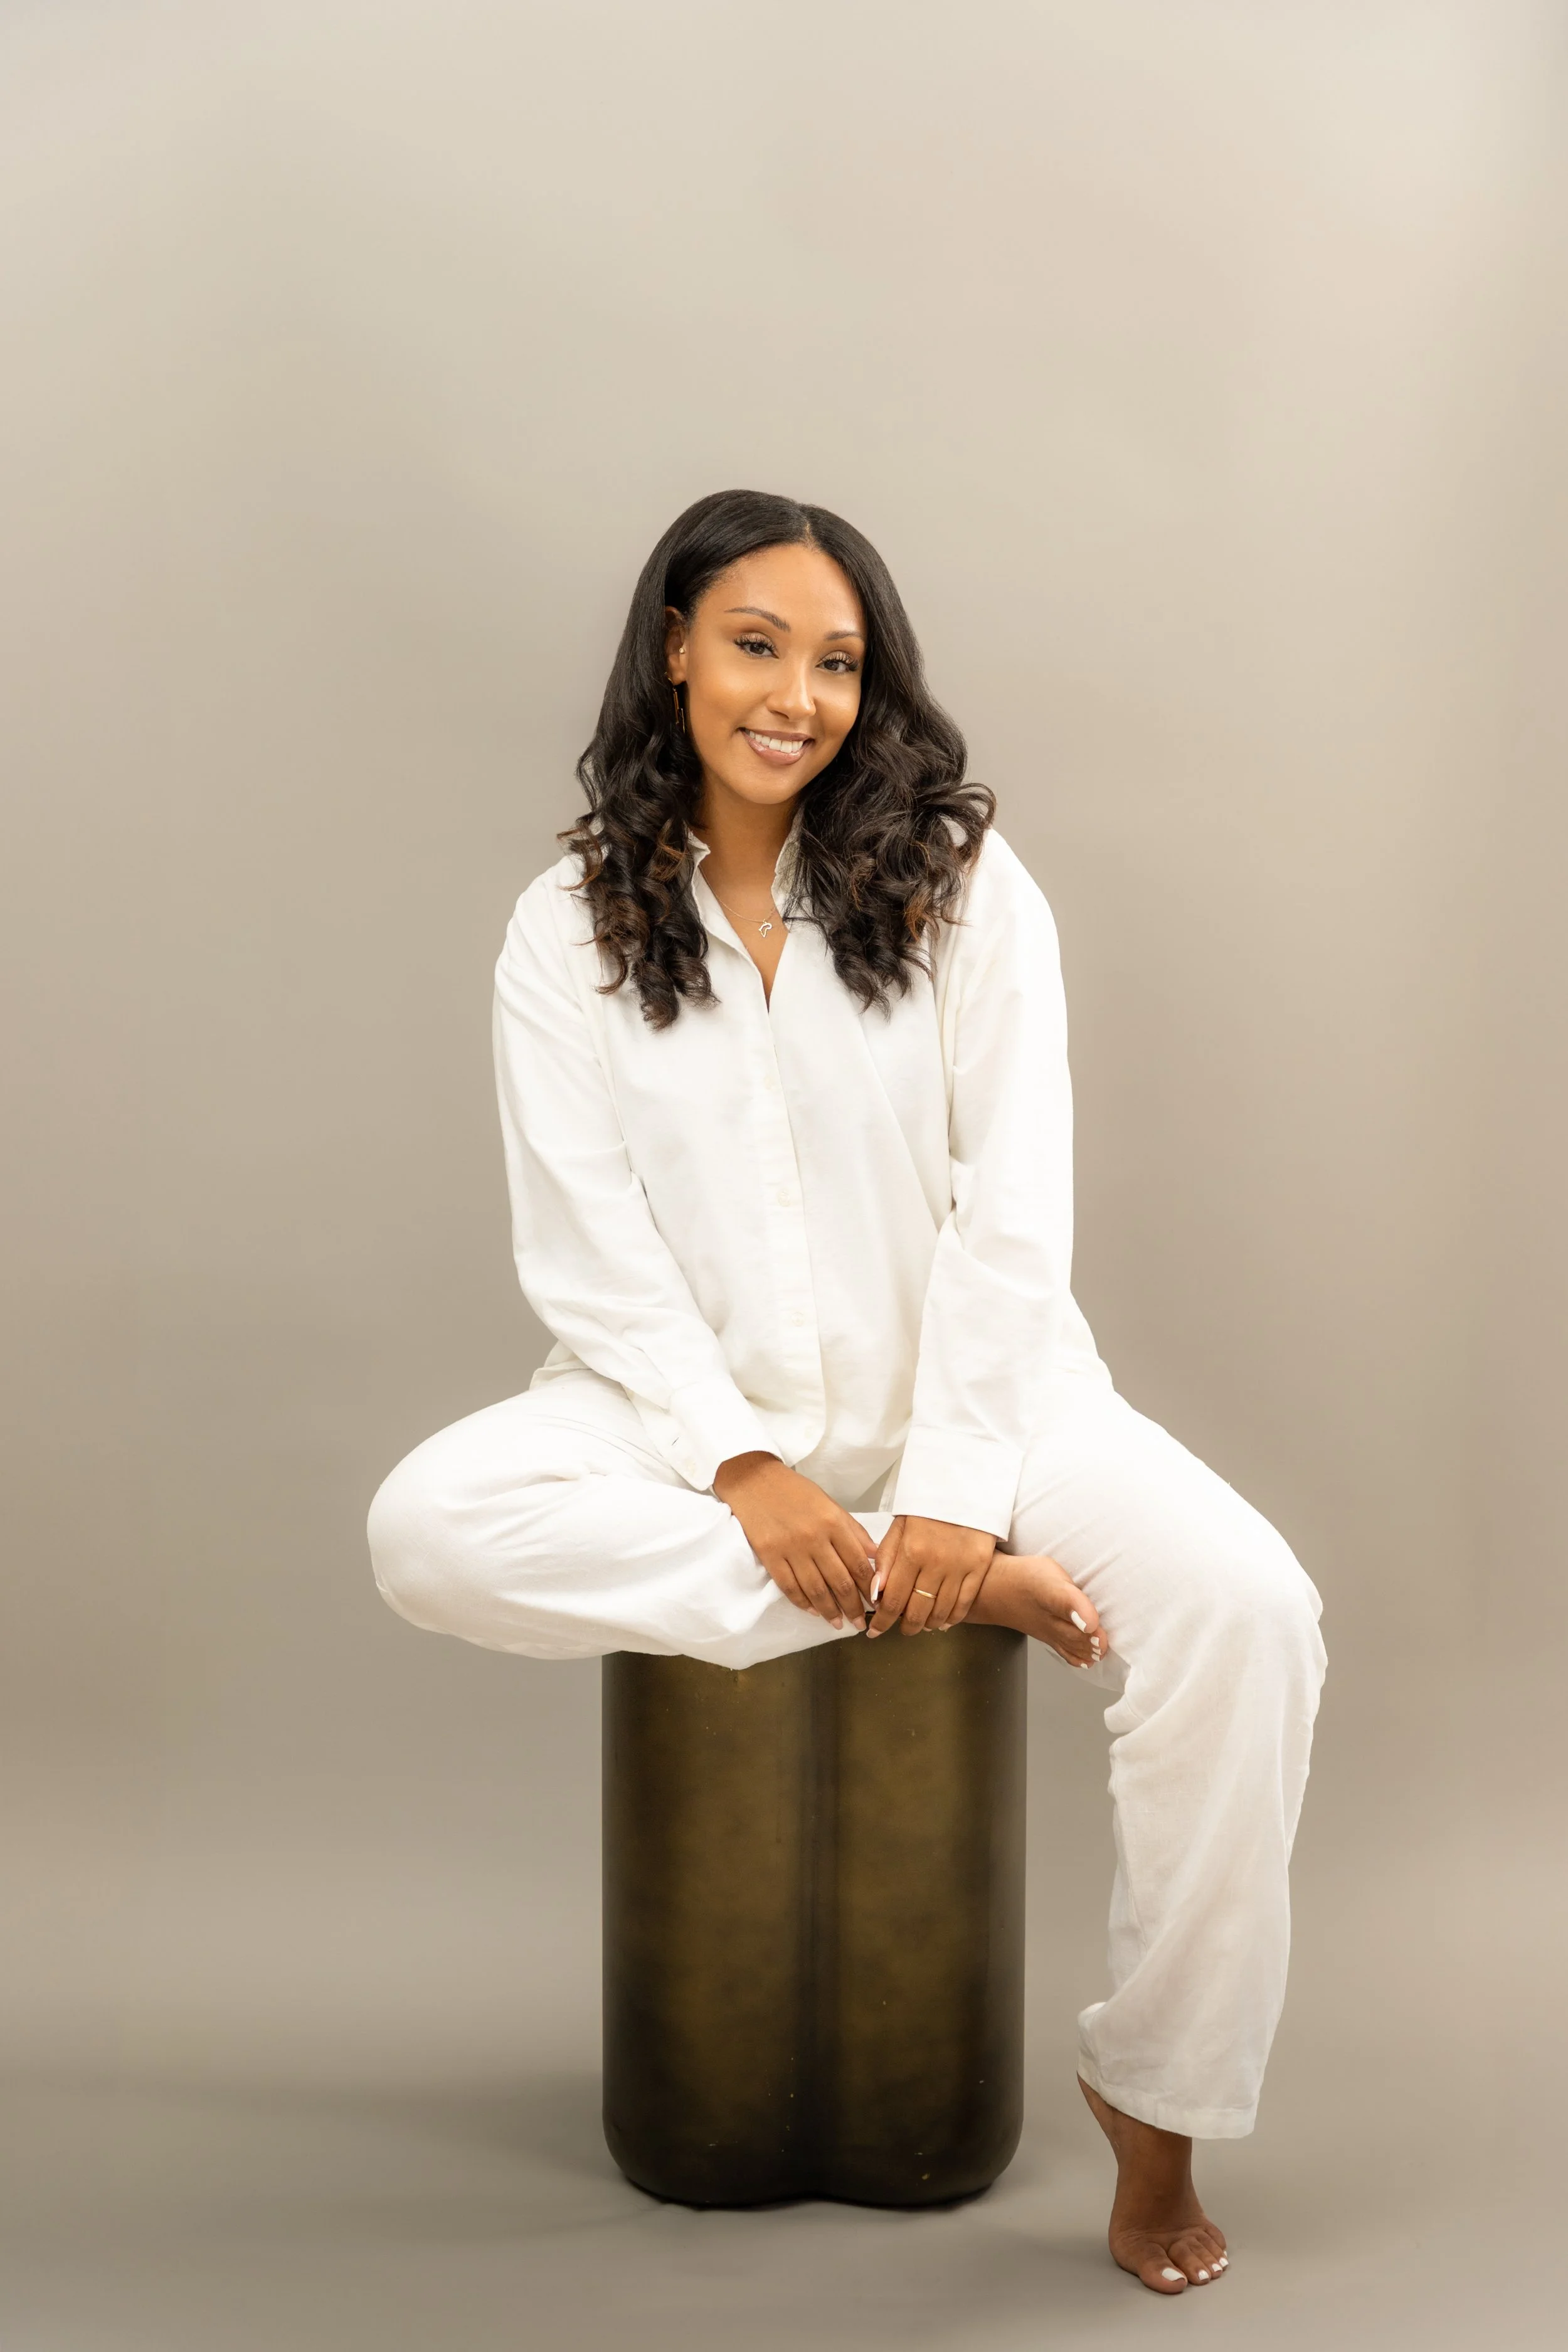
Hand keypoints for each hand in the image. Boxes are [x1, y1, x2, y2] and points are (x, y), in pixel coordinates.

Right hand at [712, 1453, 877, 1628]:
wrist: (754, 1481)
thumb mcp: (830, 1504)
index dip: (868, 1587)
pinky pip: (789, 1587)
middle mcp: (814, 1538)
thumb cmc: (796, 1491)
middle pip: (840, 1582)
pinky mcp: (769, 1556)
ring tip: (838, 1623)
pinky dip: (802, 1602)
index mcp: (833, 1523)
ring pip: (815, 1589)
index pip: (858, 1563)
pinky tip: (812, 1611)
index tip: (875, 1602)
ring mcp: (790, 1549)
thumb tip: (874, 1556)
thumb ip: (853, 1531)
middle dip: (853, 1607)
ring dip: (829, 1611)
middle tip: (859, 1623)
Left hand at [866, 1514, 995, 1636]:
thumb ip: (886, 1559)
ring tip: (919, 1626)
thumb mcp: (900, 1527)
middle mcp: (935, 1564)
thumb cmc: (928, 1509)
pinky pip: (964, 1604)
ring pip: (941, 1612)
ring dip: (927, 1625)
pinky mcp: (979, 1568)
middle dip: (905, 1627)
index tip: (875, 1631)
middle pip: (917, 1611)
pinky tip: (942, 1622)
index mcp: (912, 1552)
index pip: (893, 1599)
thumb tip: (875, 1592)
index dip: (883, 1620)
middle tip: (899, 1629)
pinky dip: (952, 1618)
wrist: (965, 1490)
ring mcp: (959, 1568)